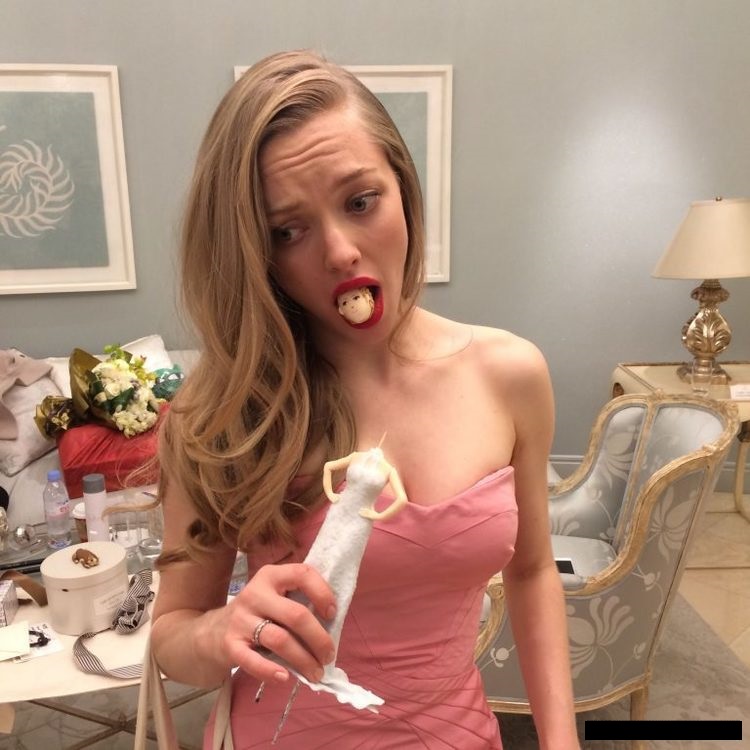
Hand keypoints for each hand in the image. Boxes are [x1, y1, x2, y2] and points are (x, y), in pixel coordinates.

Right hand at [220, 563, 336, 684]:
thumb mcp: (274, 595)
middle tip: (329, 655)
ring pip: (280, 640)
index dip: (322, 593)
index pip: (302, 574)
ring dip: (303, 660)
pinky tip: (286, 677)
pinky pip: (253, 661)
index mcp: (271, 576)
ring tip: (316, 672)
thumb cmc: (257, 613)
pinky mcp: (230, 645)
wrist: (211, 631)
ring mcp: (241, 619)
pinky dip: (271, 671)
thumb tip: (333, 621)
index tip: (333, 614)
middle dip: (319, 638)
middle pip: (296, 615)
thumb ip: (297, 599)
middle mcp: (255, 594)